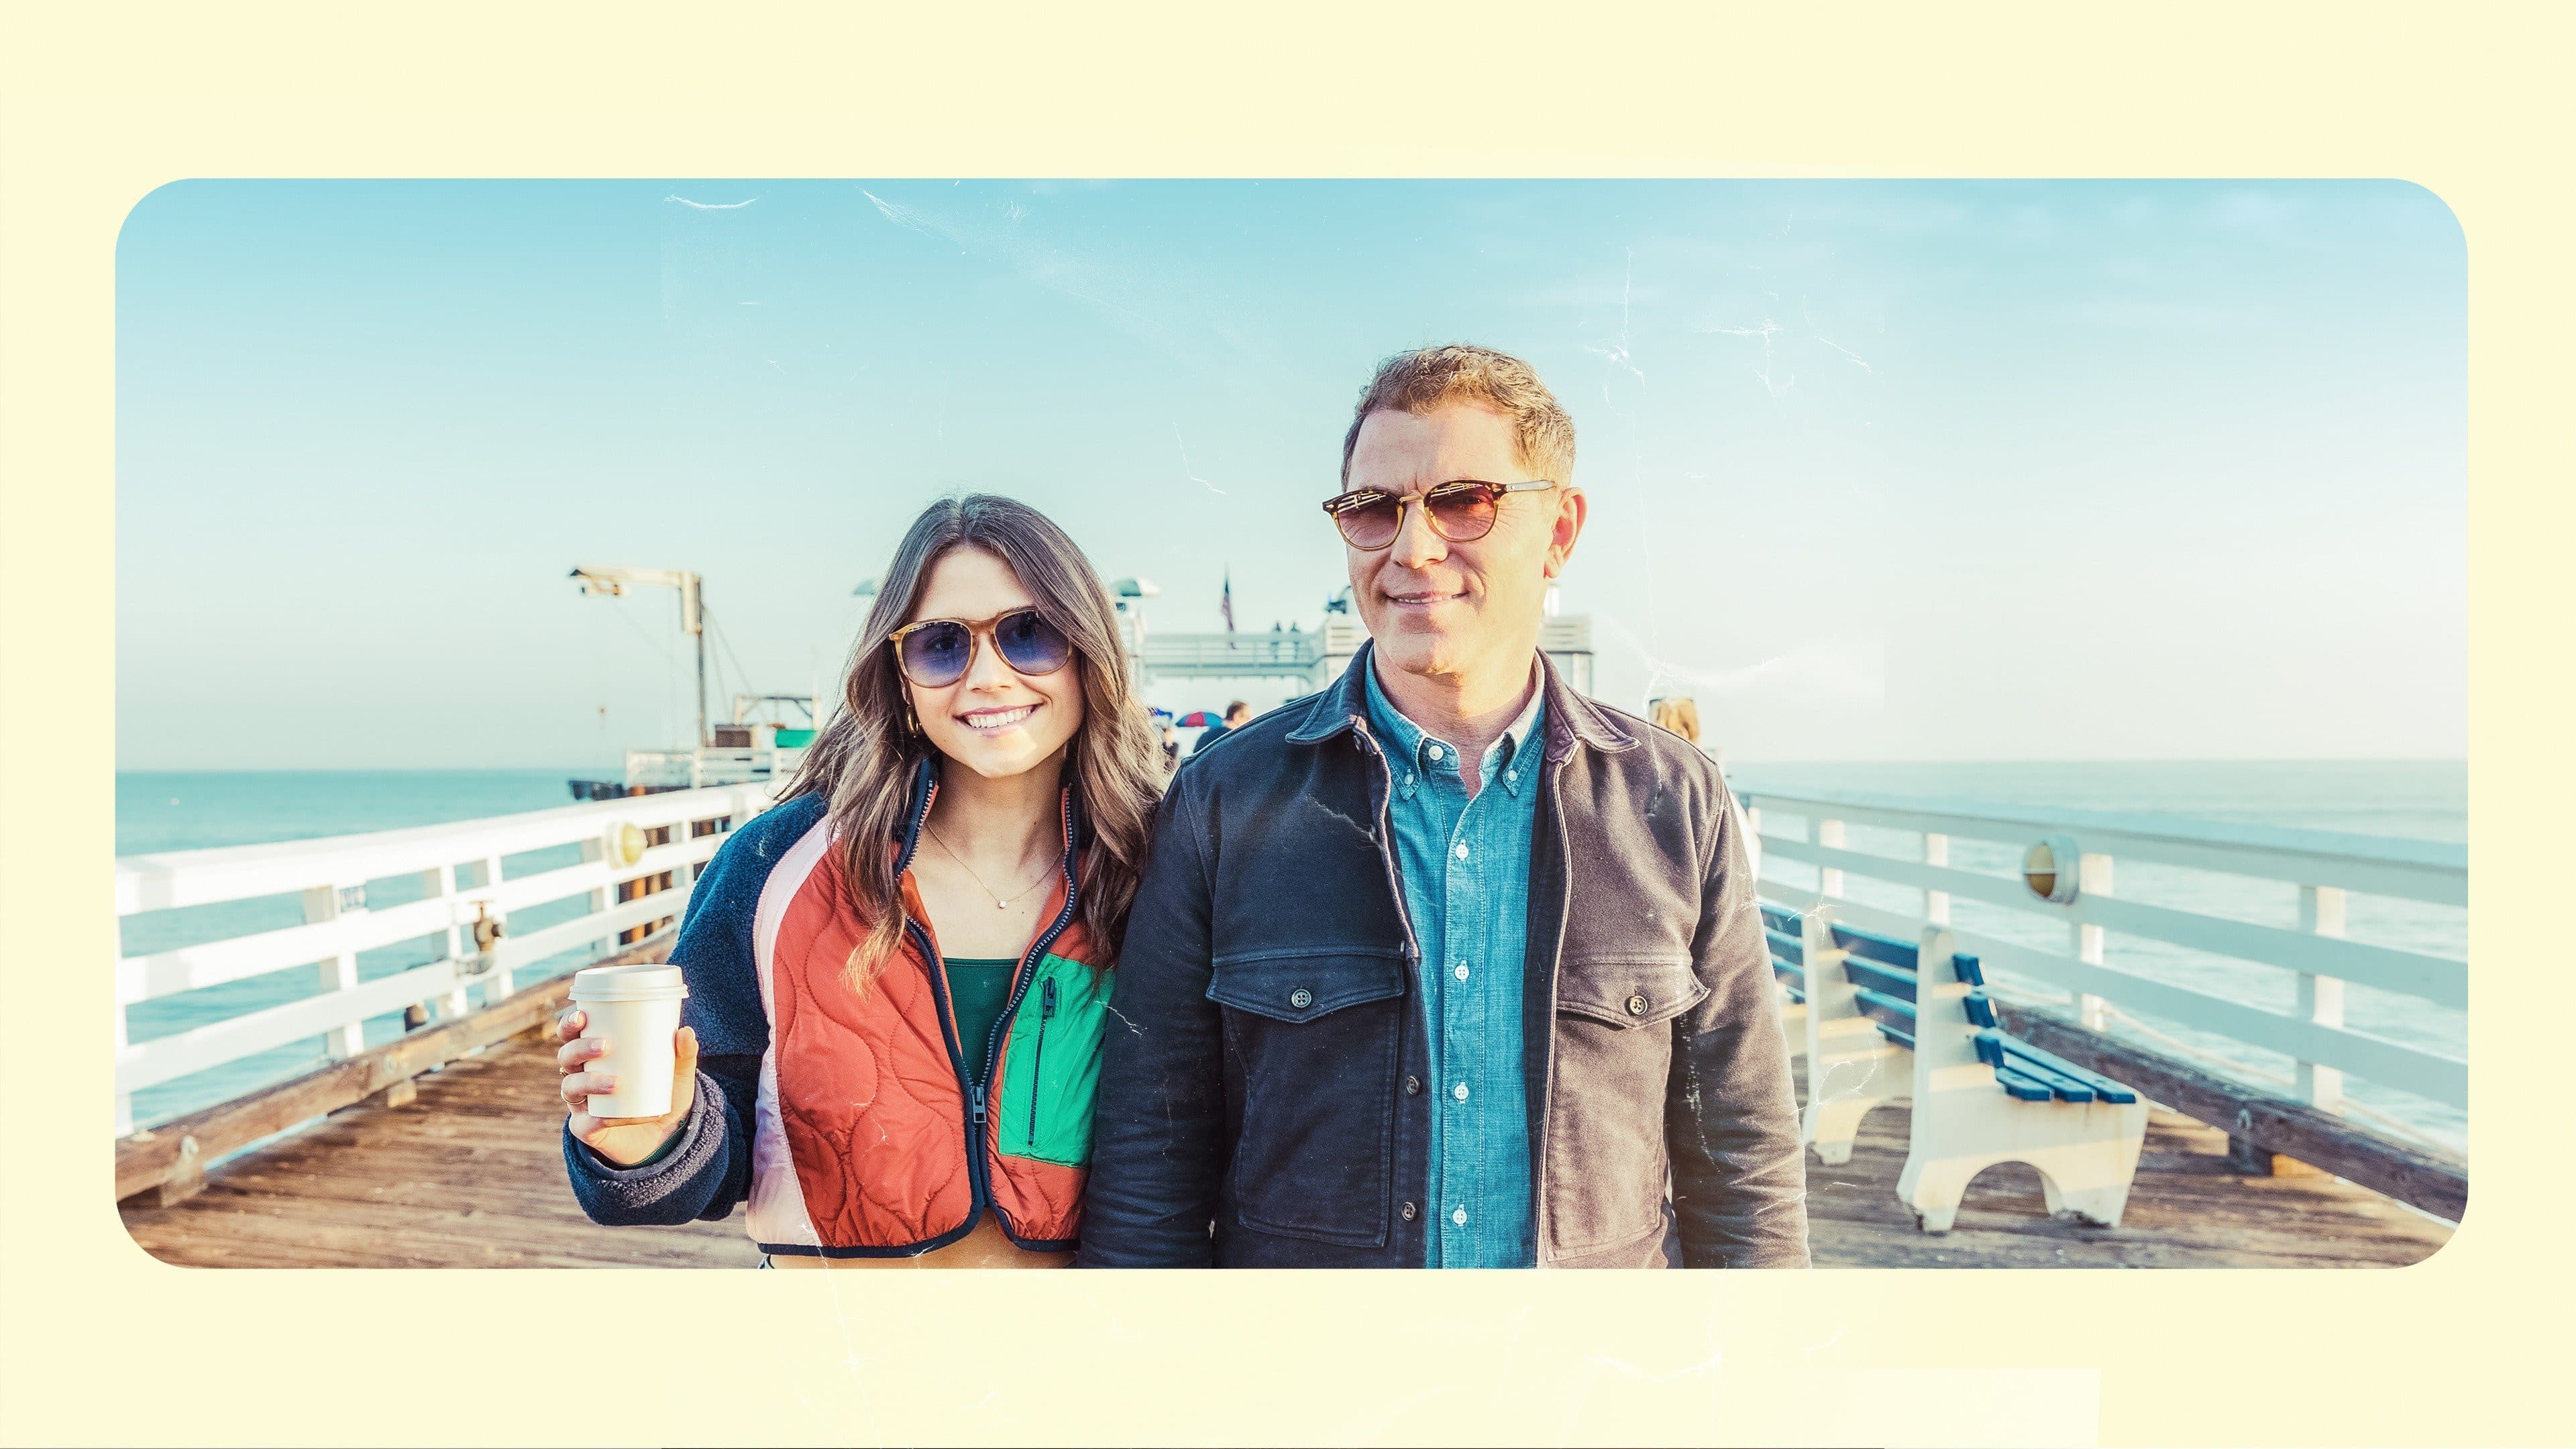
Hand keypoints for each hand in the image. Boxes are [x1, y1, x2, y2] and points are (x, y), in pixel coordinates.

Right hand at [555, 1008, 698, 1167]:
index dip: (569, 1025)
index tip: (582, 1015)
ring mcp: (582, 1104)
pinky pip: (585, 1123)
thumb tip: (685, 1032)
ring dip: (589, 1082)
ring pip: (570, 1087)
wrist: (664, 1137)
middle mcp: (581, 1077)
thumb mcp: (676, 1073)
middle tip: (605, 1046)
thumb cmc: (662, 1095)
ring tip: (616, 1083)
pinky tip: (612, 1116)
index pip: (572, 1036)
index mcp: (595, 1057)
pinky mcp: (586, 1129)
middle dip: (580, 1048)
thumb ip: (683, 1054)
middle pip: (566, 1057)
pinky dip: (599, 1118)